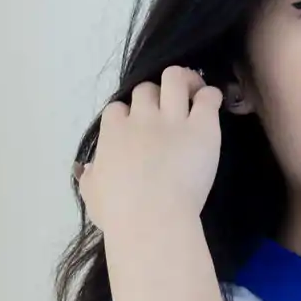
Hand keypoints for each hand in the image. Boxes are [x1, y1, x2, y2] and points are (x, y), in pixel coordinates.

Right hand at [74, 64, 222, 242]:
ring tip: (193, 92)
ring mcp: (172, 119)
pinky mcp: (202, 127)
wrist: (151, 220)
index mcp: (113, 132)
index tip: (136, 126)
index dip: (128, 114)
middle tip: (166, 111)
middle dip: (155, 96)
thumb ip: (90, 178)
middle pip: (146, 88)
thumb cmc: (118, 214)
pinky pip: (208, 98)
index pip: (118, 108)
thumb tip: (89, 168)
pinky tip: (212, 103)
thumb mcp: (92, 195)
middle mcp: (141, 118)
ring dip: (184, 82)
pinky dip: (210, 96)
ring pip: (175, 79)